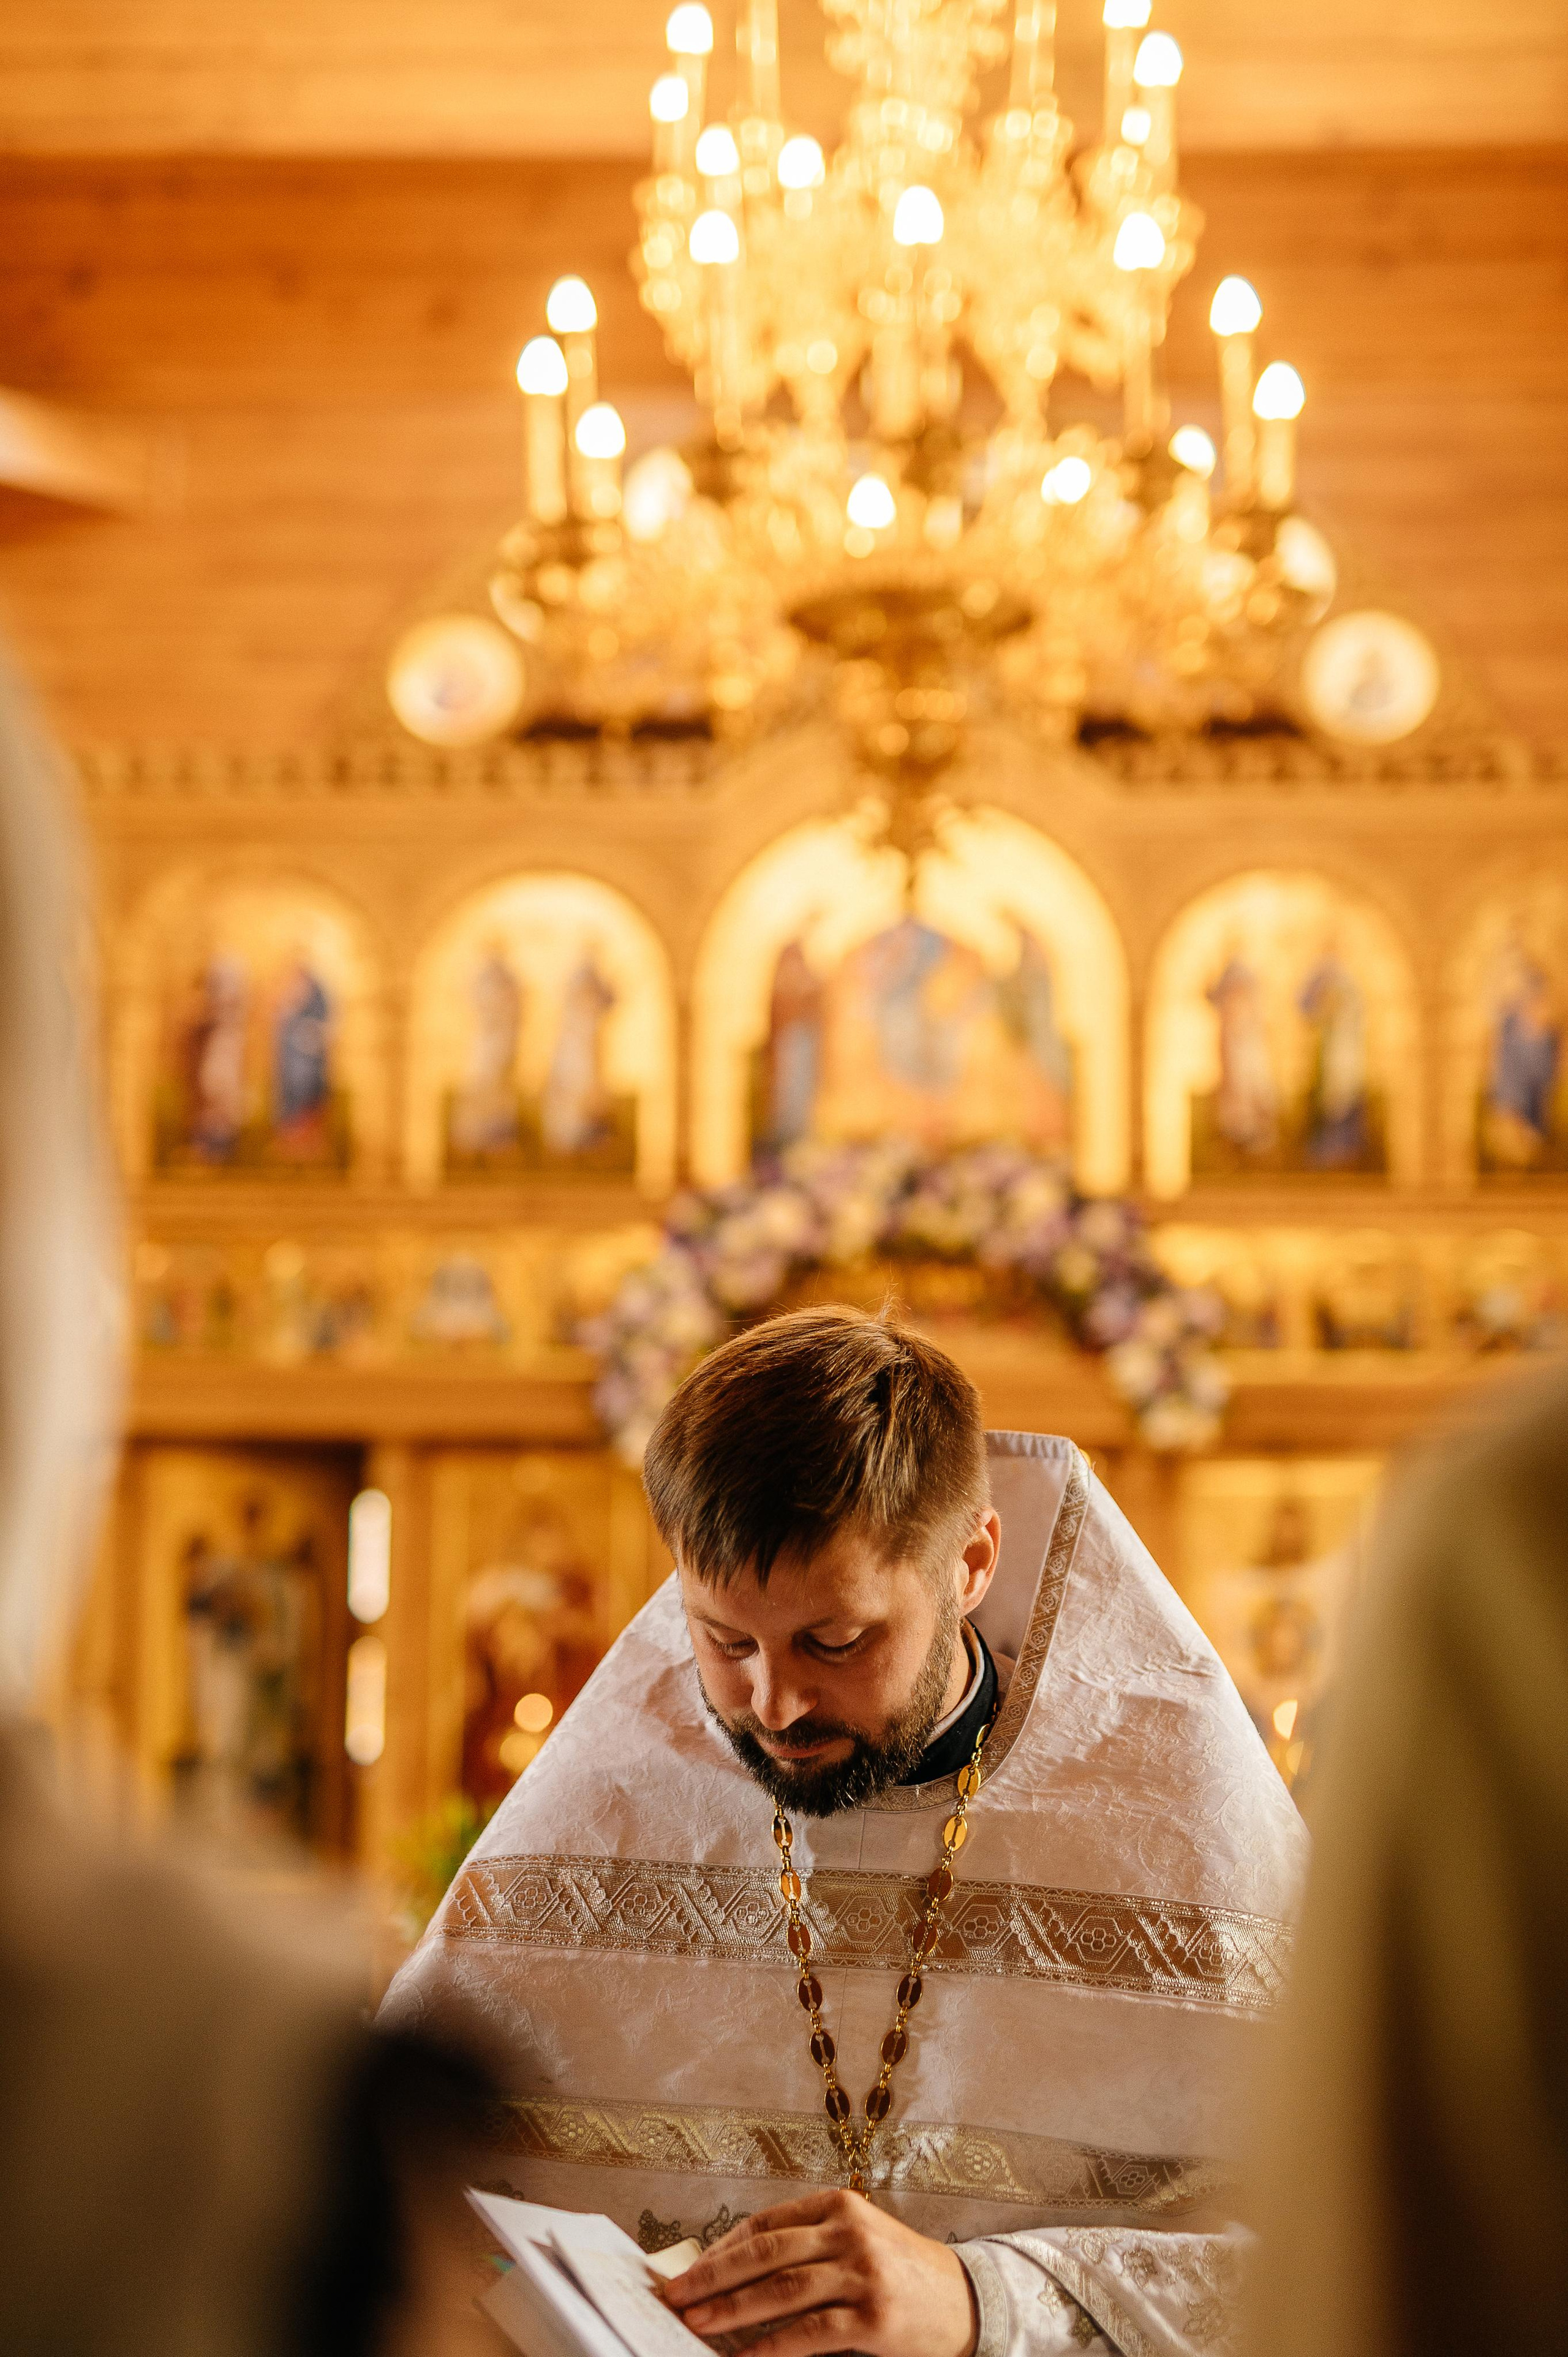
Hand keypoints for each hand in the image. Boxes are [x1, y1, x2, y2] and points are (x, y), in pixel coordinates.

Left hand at [660, 2187, 977, 2356]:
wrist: (968, 2302)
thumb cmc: (900, 2273)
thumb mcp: (855, 2242)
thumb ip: (805, 2249)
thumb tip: (733, 2273)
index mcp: (838, 2205)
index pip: (764, 2223)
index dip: (720, 2249)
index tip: (688, 2272)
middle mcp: (849, 2231)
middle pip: (765, 2251)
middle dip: (713, 2276)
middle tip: (674, 2297)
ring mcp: (862, 2273)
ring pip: (781, 2289)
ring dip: (732, 2310)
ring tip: (696, 2324)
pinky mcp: (873, 2317)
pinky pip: (810, 2333)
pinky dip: (771, 2348)